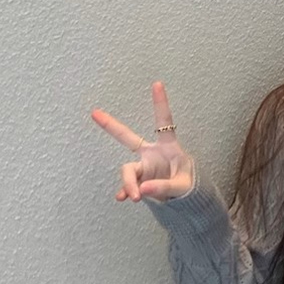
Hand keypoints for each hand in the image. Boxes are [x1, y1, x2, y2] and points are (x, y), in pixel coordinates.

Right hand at [91, 81, 193, 202]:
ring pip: (128, 171)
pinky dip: (125, 191)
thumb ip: (164, 187)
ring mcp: (143, 167)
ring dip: (129, 184)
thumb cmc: (188, 185)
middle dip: (111, 126)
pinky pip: (127, 185)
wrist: (184, 199)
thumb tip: (141, 189)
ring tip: (134, 198)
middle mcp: (152, 154)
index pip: (164, 123)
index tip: (157, 84)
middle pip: (128, 138)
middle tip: (94, 113)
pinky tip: (123, 198)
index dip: (160, 104)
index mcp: (168, 148)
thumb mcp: (182, 187)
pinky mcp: (139, 181)